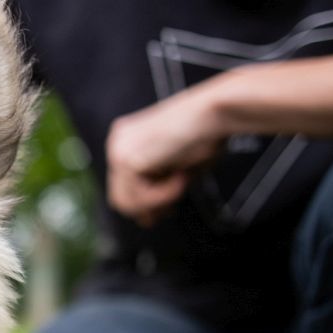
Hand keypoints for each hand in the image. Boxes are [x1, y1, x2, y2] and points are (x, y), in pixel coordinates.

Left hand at [106, 86, 222, 226]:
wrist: (215, 112)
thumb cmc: (206, 135)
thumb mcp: (176, 168)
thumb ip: (157, 190)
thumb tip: (145, 220)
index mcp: (126, 140)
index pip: (122, 185)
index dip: (143, 204)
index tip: (166, 209)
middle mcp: (117, 142)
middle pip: (118, 197)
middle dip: (146, 208)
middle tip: (170, 210)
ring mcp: (118, 150)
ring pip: (127, 202)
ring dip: (159, 201)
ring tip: (182, 182)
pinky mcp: (126, 159)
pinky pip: (140, 198)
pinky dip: (165, 195)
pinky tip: (181, 176)